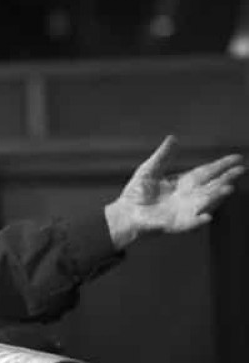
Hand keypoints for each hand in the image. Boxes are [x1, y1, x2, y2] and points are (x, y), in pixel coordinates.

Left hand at [105, 135, 244, 248]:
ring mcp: (184, 211)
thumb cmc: (136, 193)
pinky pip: (189, 224)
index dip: (221, 166)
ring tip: (228, 188)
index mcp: (184, 183)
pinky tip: (206, 216)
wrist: (124, 213)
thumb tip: (173, 138)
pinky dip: (198, 221)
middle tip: (241, 170)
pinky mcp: (175, 224)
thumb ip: (163, 156)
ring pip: (205, 203)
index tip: (237, 158)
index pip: (206, 173)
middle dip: (226, 178)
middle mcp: (188, 197)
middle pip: (211, 186)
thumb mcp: (150, 170)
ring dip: (217, 197)